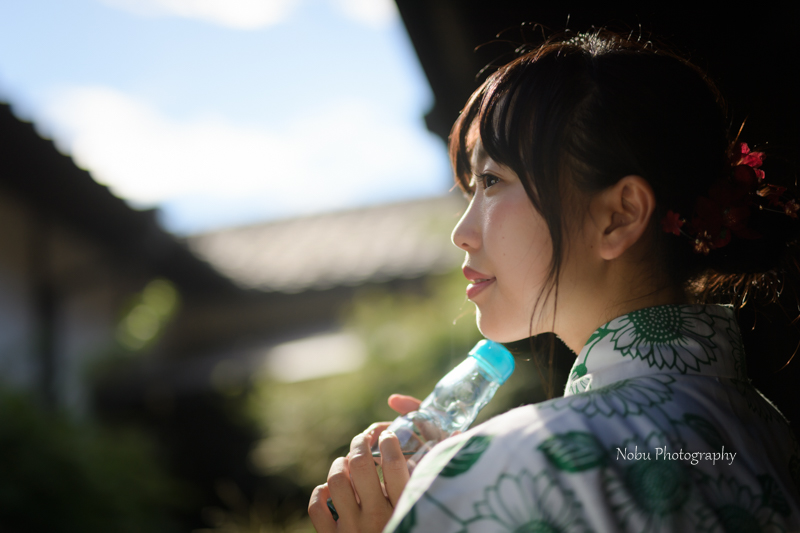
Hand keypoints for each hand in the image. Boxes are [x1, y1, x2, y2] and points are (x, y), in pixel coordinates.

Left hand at [308, 395, 420, 532]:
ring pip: (336, 481)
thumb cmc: (417, 528)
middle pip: (360, 464)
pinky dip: (321, 493)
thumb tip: (438, 434)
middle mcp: (377, 519)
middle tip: (365, 438)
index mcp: (404, 509)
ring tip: (348, 463)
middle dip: (361, 442)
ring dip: (340, 466)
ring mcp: (352, 530)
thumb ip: (425, 475)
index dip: (388, 440)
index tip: (388, 435)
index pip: (394, 463)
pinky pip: (317, 507)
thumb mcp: (424, 508)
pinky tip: (332, 490)